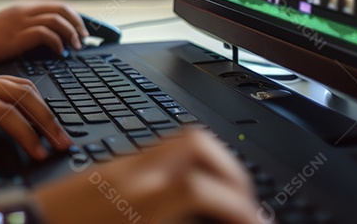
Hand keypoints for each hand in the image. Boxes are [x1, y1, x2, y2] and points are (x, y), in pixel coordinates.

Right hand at [0, 3, 88, 62]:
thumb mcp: (7, 27)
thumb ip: (25, 28)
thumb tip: (47, 39)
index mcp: (22, 9)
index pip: (55, 5)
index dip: (73, 16)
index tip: (80, 29)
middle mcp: (24, 12)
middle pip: (61, 9)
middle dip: (77, 23)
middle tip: (83, 38)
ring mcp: (21, 22)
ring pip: (56, 19)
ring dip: (70, 33)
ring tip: (74, 46)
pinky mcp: (18, 36)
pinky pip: (45, 34)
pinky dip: (57, 43)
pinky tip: (58, 52)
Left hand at [0, 77, 71, 166]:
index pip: (4, 112)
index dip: (24, 132)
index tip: (38, 152)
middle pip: (21, 95)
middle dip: (45, 119)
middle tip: (62, 142)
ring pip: (23, 87)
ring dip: (44, 108)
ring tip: (59, 132)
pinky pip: (18, 84)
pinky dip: (36, 98)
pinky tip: (44, 113)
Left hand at [30, 129, 261, 223]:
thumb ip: (172, 219)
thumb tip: (208, 218)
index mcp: (136, 203)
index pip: (204, 187)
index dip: (241, 207)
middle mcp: (128, 175)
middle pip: (195, 144)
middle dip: (232, 171)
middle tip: (247, 203)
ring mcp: (117, 165)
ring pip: (175, 140)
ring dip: (210, 160)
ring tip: (225, 192)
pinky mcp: (109, 167)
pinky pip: (155, 149)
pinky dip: (184, 161)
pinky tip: (190, 187)